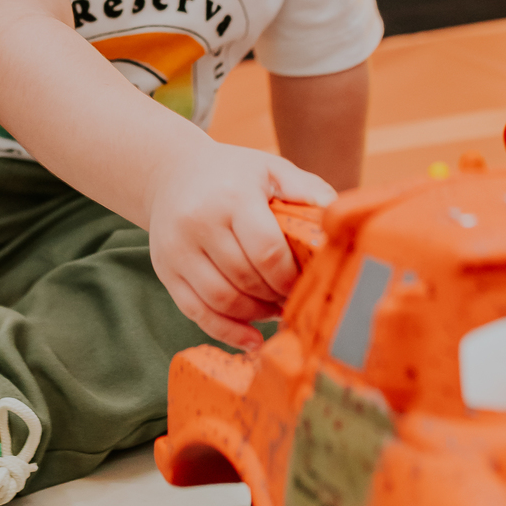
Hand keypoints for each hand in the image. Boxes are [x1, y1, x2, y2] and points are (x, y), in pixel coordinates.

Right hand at [146, 140, 335, 349]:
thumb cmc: (232, 174)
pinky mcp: (165, 269)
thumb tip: (340, 218)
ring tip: (274, 311)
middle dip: (275, 298)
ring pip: (221, 300)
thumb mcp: (269, 168)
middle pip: (245, 279)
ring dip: (254, 315)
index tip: (306, 284)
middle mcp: (199, 222)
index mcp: (232, 196)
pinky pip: (196, 312)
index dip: (289, 277)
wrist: (172, 172)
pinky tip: (250, 337)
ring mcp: (178, 249)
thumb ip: (306, 190)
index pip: (266, 251)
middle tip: (294, 301)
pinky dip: (226, 332)